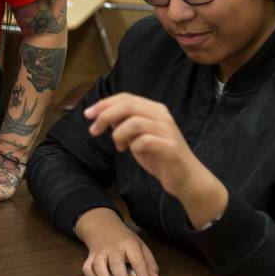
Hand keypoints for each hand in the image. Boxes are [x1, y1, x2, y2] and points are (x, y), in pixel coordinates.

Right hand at [75, 208, 159, 275]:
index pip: (138, 262)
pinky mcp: (90, 257)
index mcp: (128, 244)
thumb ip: (149, 263)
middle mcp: (112, 248)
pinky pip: (87, 270)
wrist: (103, 226)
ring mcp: (99, 252)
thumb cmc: (124, 239)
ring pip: (99, 268)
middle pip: (116, 266)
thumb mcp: (140, 246)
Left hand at [83, 92, 227, 227]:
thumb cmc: (160, 156)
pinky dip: (132, 146)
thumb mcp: (138, 136)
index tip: (88, 114)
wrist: (186, 177)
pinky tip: (132, 152)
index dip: (104, 104)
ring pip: (133, 122)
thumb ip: (125, 124)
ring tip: (120, 146)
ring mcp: (167, 131)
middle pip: (127, 105)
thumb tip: (103, 115)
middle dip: (104, 116)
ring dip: (118, 134)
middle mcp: (162, 116)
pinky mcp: (169, 148)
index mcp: (154, 109)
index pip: (125, 98)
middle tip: (94, 130)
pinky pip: (143, 141)